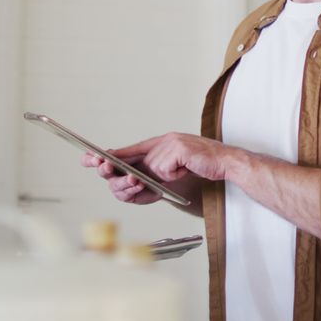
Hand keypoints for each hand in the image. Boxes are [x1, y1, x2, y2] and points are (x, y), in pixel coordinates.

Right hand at [81, 150, 162, 204]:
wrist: (171, 169)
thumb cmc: (155, 157)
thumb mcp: (141, 150)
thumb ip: (124, 153)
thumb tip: (108, 152)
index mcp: (112, 159)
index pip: (94, 159)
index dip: (90, 158)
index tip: (94, 156)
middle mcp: (113, 173)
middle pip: (102, 172)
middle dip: (104, 168)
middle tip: (107, 164)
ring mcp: (121, 186)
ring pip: (115, 185)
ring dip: (123, 181)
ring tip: (132, 178)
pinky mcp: (130, 195)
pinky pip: (127, 194)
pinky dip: (133, 189)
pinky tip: (139, 183)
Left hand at [115, 132, 234, 182]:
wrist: (227, 163)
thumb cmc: (204, 166)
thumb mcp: (176, 167)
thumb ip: (157, 167)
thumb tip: (135, 177)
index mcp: (163, 141)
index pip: (133, 149)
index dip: (115, 155)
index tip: (94, 159)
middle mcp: (166, 139)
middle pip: (136, 158)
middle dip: (126, 173)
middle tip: (136, 181)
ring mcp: (172, 143)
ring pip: (151, 167)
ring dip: (163, 177)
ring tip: (178, 173)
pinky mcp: (180, 150)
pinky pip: (165, 170)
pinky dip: (173, 176)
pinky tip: (184, 170)